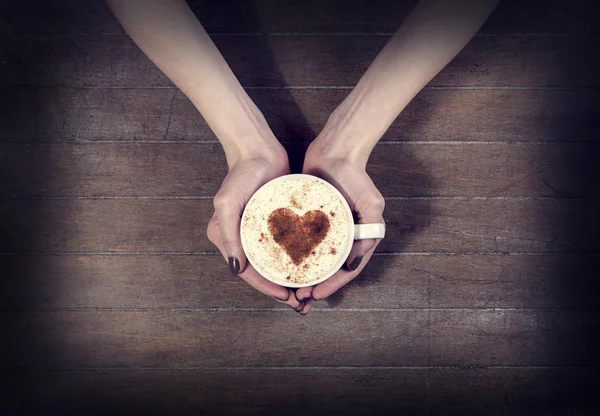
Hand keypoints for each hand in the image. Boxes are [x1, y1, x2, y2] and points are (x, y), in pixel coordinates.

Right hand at [207, 147, 304, 311]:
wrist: (258, 150)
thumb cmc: (240, 175)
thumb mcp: (228, 203)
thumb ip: (229, 236)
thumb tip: (236, 270)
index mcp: (226, 239)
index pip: (248, 272)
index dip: (267, 288)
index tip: (287, 296)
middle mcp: (241, 239)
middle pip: (262, 272)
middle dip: (280, 290)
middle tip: (301, 303)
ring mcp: (259, 233)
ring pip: (276, 263)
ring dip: (291, 279)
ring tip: (309, 291)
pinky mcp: (275, 224)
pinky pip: (286, 248)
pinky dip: (297, 260)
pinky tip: (313, 268)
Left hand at [295, 139, 384, 313]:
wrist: (335, 150)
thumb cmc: (356, 176)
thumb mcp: (372, 206)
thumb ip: (368, 236)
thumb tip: (352, 265)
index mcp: (361, 237)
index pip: (348, 269)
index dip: (334, 284)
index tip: (317, 294)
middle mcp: (344, 236)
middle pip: (330, 268)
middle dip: (317, 284)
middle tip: (300, 296)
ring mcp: (326, 228)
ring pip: (315, 258)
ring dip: (304, 273)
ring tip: (290, 286)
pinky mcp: (310, 219)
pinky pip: (302, 241)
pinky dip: (295, 254)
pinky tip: (281, 263)